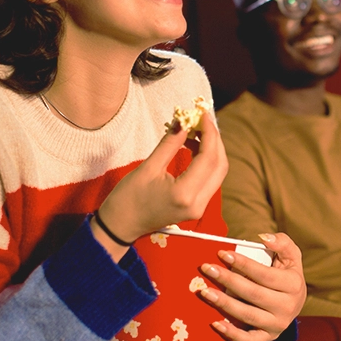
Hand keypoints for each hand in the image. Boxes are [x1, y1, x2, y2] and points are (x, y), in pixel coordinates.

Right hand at [95, 112, 226, 256]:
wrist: (120, 227)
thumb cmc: (128, 199)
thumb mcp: (148, 167)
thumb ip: (170, 144)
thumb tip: (184, 122)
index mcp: (185, 194)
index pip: (209, 158)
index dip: (210, 133)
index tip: (203, 114)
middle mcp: (198, 203)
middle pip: (220, 166)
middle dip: (214, 140)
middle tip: (201, 120)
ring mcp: (199, 208)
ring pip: (217, 173)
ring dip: (212, 150)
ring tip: (195, 131)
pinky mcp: (196, 207)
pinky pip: (209, 180)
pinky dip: (206, 162)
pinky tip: (194, 147)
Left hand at [196, 232, 306, 340]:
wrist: (295, 303)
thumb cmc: (287, 274)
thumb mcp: (291, 256)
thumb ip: (282, 243)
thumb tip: (264, 238)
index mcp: (293, 285)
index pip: (264, 274)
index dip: (242, 264)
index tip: (222, 253)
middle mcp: (288, 307)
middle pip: (253, 294)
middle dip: (228, 280)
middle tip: (206, 268)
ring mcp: (277, 325)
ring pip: (248, 315)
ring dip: (224, 304)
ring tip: (205, 292)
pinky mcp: (268, 337)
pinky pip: (249, 340)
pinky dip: (232, 334)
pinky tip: (215, 323)